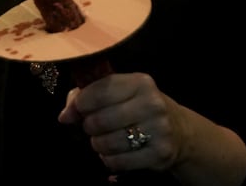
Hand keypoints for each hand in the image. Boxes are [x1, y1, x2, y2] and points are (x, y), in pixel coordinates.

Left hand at [57, 73, 184, 173]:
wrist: (180, 132)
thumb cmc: (141, 108)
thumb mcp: (122, 93)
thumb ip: (91, 96)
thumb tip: (65, 116)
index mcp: (140, 82)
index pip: (99, 92)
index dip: (79, 104)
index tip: (73, 112)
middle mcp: (152, 103)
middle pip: (100, 120)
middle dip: (88, 127)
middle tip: (92, 128)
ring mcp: (158, 129)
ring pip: (107, 143)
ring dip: (98, 145)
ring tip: (102, 141)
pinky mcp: (159, 154)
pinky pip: (118, 161)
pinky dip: (108, 160)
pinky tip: (112, 154)